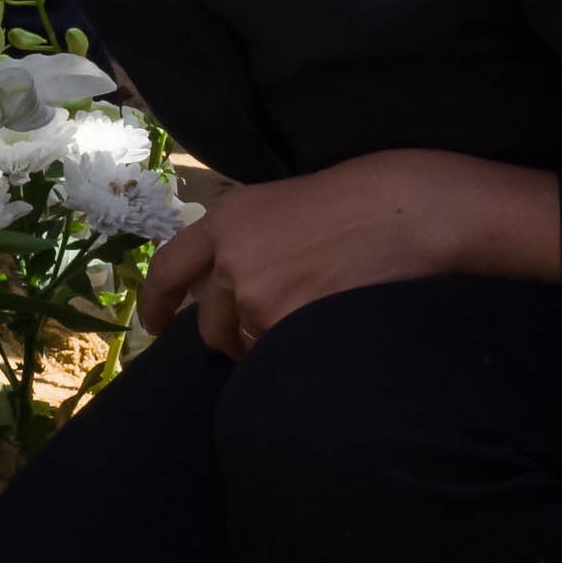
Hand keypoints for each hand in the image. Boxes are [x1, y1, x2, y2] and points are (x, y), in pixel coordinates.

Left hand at [140, 150, 555, 357]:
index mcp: (227, 220)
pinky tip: (328, 328)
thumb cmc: (360, 202)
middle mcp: (231, 259)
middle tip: (274, 326)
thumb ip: (247, 241)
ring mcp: (257, 295)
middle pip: (210, 325)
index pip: (169, 269)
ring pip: (250, 346)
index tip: (152, 326)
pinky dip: (297, 356)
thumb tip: (228, 291)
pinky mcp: (286, 325)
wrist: (409, 210)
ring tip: (318, 312)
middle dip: (234, 335)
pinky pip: (278, 360)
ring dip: (273, 344)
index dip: (156, 303)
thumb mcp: (284, 206)